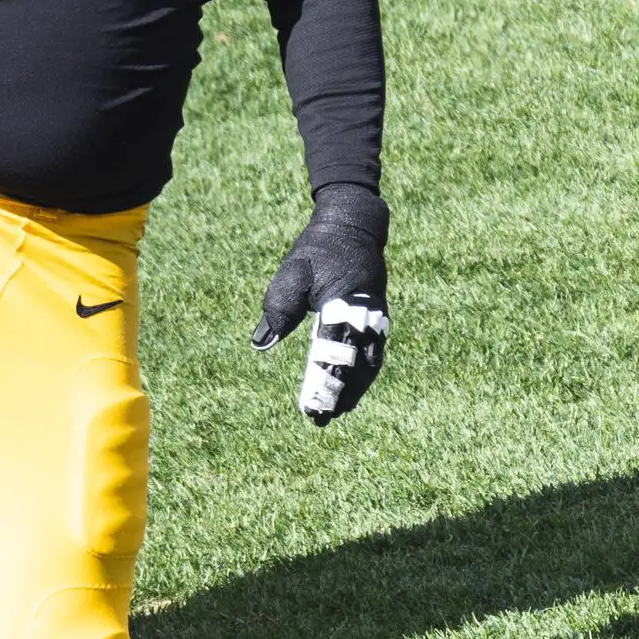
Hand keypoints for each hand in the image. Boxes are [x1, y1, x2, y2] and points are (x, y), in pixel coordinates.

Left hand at [251, 182, 390, 425]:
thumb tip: (260, 343)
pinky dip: (364, 371)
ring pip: (370, 361)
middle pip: (357, 364)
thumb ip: (279, 308)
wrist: (353, 222)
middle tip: (323, 417)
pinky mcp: (378, 314)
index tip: (312, 405)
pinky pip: (374, 350)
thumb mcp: (293, 273)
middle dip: (340, 393)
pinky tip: (352, 386)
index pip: (334, 353)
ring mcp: (377, 314)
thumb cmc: (319, 248)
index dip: (324, 382)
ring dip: (355, 387)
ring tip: (339, 410)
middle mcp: (367, 313)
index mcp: (345, 303)